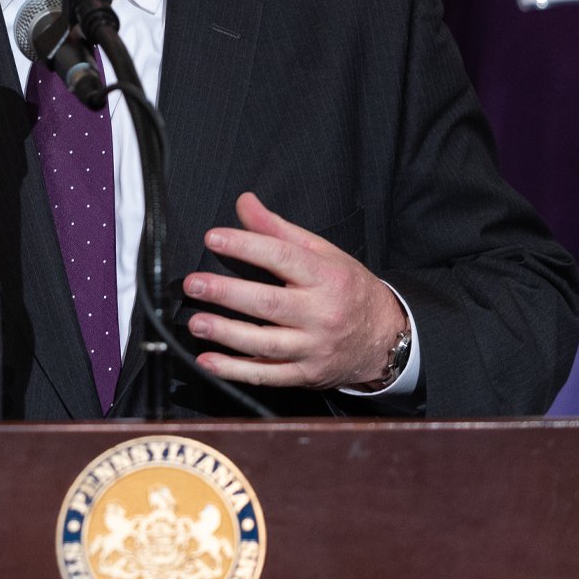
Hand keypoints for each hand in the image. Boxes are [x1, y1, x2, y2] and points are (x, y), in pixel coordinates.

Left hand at [182, 192, 405, 389]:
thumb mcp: (323, 252)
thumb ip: (279, 229)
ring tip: (197, 322)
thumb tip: (244, 203)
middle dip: (227, 293)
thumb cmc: (348, 288)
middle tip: (194, 284)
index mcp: (326, 277)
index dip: (246, 246)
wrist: (384, 337)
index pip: (282, 257)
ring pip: (265, 344)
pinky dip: (235, 371)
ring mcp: (313, 348)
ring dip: (226, 334)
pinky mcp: (306, 374)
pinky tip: (209, 361)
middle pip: (269, 304)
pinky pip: (267, 375)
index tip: (213, 238)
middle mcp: (321, 314)